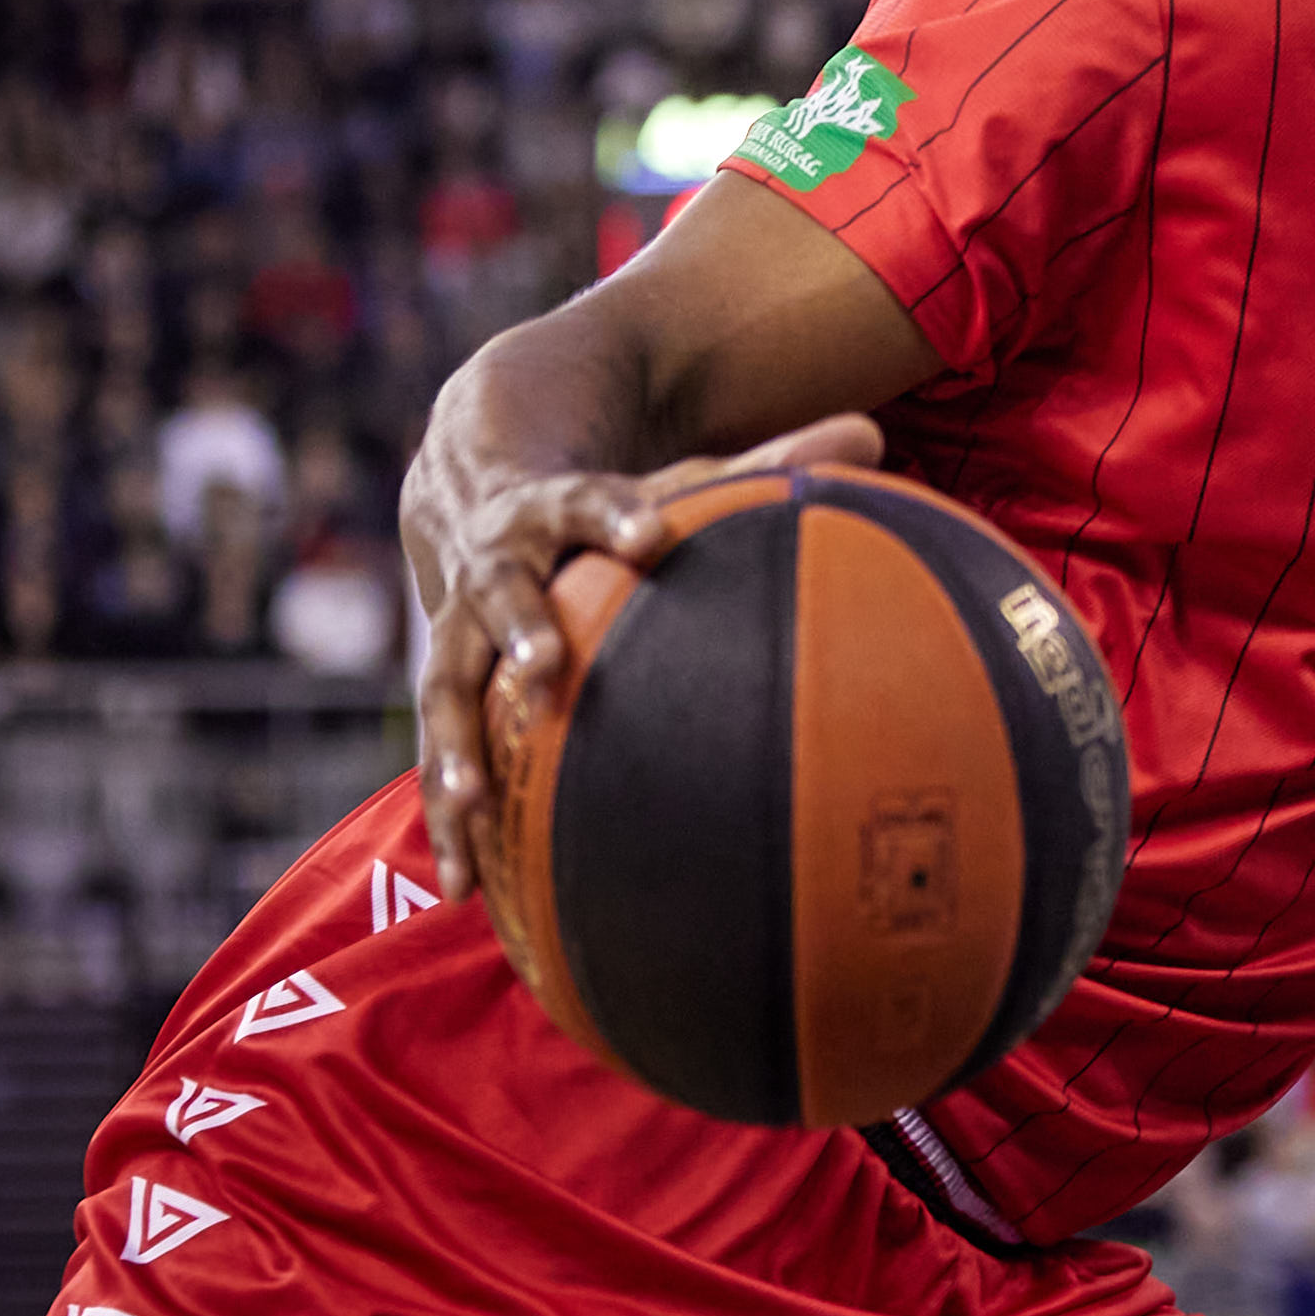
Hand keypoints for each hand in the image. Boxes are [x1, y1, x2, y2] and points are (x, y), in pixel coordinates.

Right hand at [409, 415, 884, 903]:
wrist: (478, 503)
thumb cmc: (609, 509)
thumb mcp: (672, 475)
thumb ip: (767, 459)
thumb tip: (872, 432)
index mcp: (553, 511)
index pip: (586, 502)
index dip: (616, 515)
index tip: (651, 536)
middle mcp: (496, 568)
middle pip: (499, 594)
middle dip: (519, 627)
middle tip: (544, 664)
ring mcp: (458, 634)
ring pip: (447, 688)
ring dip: (456, 742)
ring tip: (470, 797)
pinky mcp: (448, 694)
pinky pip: (443, 759)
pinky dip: (451, 820)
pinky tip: (468, 883)